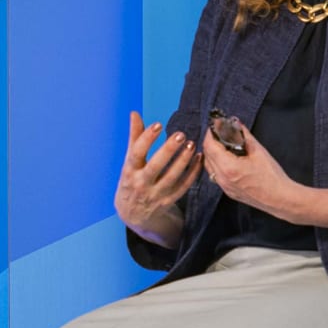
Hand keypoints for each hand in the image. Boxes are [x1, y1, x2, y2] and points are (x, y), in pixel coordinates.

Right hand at [115, 111, 201, 245]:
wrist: (133, 214)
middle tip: (181, 134)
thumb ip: (134, 137)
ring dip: (183, 160)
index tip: (158, 125)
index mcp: (129, 171)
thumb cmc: (131, 180)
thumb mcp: (129, 161)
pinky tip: (199, 159)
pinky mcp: (168, 201)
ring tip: (192, 144)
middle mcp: (141, 184)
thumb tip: (134, 114)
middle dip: (168, 150)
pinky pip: (183, 187)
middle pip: (155, 166)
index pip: (136, 153)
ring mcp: (155, 194)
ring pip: (172, 177)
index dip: (146, 139)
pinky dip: (192, 173)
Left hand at [202, 125, 296, 215]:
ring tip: (222, 144)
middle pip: (207, 155)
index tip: (215, 125)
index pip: (210, 146)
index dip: (210, 133)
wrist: (279, 199)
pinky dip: (216, 164)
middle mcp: (222, 178)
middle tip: (219, 132)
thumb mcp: (259, 151)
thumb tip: (236, 123)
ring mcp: (223, 187)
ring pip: (209, 166)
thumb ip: (244, 135)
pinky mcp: (227, 191)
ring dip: (212, 153)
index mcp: (228, 167)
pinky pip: (215, 175)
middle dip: (210, 142)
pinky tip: (226, 159)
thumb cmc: (272, 177)